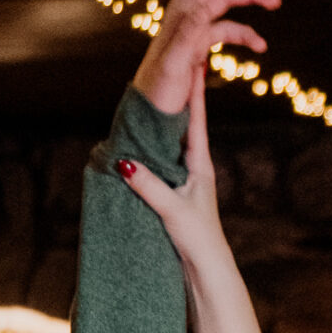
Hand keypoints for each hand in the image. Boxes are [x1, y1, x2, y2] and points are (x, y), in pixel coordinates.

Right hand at [119, 62, 224, 267]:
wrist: (208, 270)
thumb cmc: (198, 239)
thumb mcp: (171, 210)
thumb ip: (149, 186)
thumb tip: (123, 162)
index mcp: (200, 165)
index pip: (195, 120)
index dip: (194, 91)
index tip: (195, 62)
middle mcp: (195, 168)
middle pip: (185, 125)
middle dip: (180, 98)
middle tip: (179, 68)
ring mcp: (187, 181)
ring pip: (174, 144)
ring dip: (167, 122)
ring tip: (163, 96)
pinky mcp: (177, 196)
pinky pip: (165, 163)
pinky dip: (157, 148)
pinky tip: (147, 143)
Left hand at [132, 0, 278, 115]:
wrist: (150, 115)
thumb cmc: (157, 92)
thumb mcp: (172, 66)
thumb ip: (186, 36)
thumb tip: (203, 8)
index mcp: (180, 13)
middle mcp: (186, 15)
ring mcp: (194, 29)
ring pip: (226, 1)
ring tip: (276, 1)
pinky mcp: (199, 46)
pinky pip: (226, 30)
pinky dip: (245, 32)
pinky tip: (261, 45)